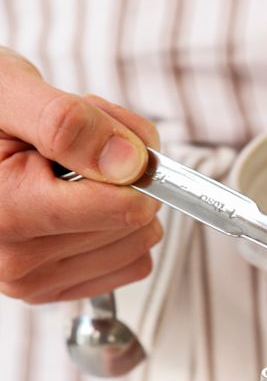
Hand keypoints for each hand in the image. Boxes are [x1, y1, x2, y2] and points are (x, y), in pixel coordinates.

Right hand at [0, 49, 162, 303]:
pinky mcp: (53, 288)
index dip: (135, 160)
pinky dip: (120, 228)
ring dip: (123, 198)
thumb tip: (130, 163)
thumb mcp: (11, 92)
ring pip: (138, 245)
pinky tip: (81, 201)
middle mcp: (16, 257)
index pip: (121, 207)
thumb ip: (68, 122)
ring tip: (76, 170)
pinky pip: (130, 264)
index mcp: (5, 209)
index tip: (109, 132)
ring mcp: (33, 279)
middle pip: (135, 224)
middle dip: (126, 173)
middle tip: (82, 144)